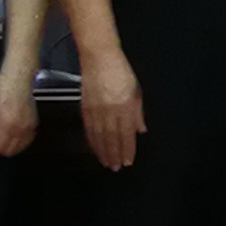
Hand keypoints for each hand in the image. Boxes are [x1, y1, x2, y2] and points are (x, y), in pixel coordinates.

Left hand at [0, 68, 36, 157]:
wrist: (17, 79)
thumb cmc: (0, 91)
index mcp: (7, 126)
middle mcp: (20, 130)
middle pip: (9, 151)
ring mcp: (29, 128)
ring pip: (19, 148)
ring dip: (9, 145)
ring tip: (3, 133)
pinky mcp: (35, 124)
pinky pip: (27, 141)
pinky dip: (19, 142)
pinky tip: (13, 132)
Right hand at [80, 46, 146, 170]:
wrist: (99, 58)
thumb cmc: (120, 71)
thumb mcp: (136, 90)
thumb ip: (138, 112)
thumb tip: (140, 130)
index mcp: (125, 107)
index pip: (127, 134)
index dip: (127, 149)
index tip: (128, 161)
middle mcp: (110, 111)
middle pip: (112, 139)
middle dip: (114, 155)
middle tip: (116, 167)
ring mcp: (96, 111)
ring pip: (99, 137)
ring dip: (103, 152)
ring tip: (106, 163)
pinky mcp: (85, 108)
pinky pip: (89, 129)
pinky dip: (92, 141)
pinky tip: (95, 148)